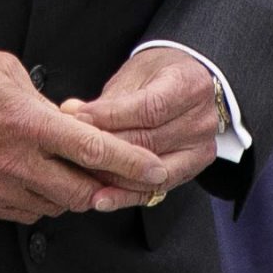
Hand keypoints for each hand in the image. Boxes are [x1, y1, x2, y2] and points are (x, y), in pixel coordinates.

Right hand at [0, 45, 167, 224]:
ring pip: (58, 205)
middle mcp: (17, 161)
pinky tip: (45, 181)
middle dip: (111, 187)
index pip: (93, 151)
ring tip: (82, 175)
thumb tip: (62, 113)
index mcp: (28, 122)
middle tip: (125, 178)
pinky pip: (29, 212)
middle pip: (83, 190)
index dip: (131, 163)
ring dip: (76, 193)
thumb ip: (40, 95)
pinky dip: (45, 200)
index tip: (156, 170)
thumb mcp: (2, 67)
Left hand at [60, 47, 221, 211]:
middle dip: (106, 148)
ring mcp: (200, 147)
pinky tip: (103, 197)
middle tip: (72, 148)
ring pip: (151, 171)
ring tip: (80, 173)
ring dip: (112, 175)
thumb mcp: (135, 74)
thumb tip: (71, 113)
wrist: (188, 83)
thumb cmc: (159, 74)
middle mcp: (201, 119)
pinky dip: (127, 194)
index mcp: (190, 86)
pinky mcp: (193, 168)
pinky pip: (157, 189)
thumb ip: (107, 100)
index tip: (80, 119)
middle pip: (149, 142)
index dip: (111, 117)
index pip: (149, 108)